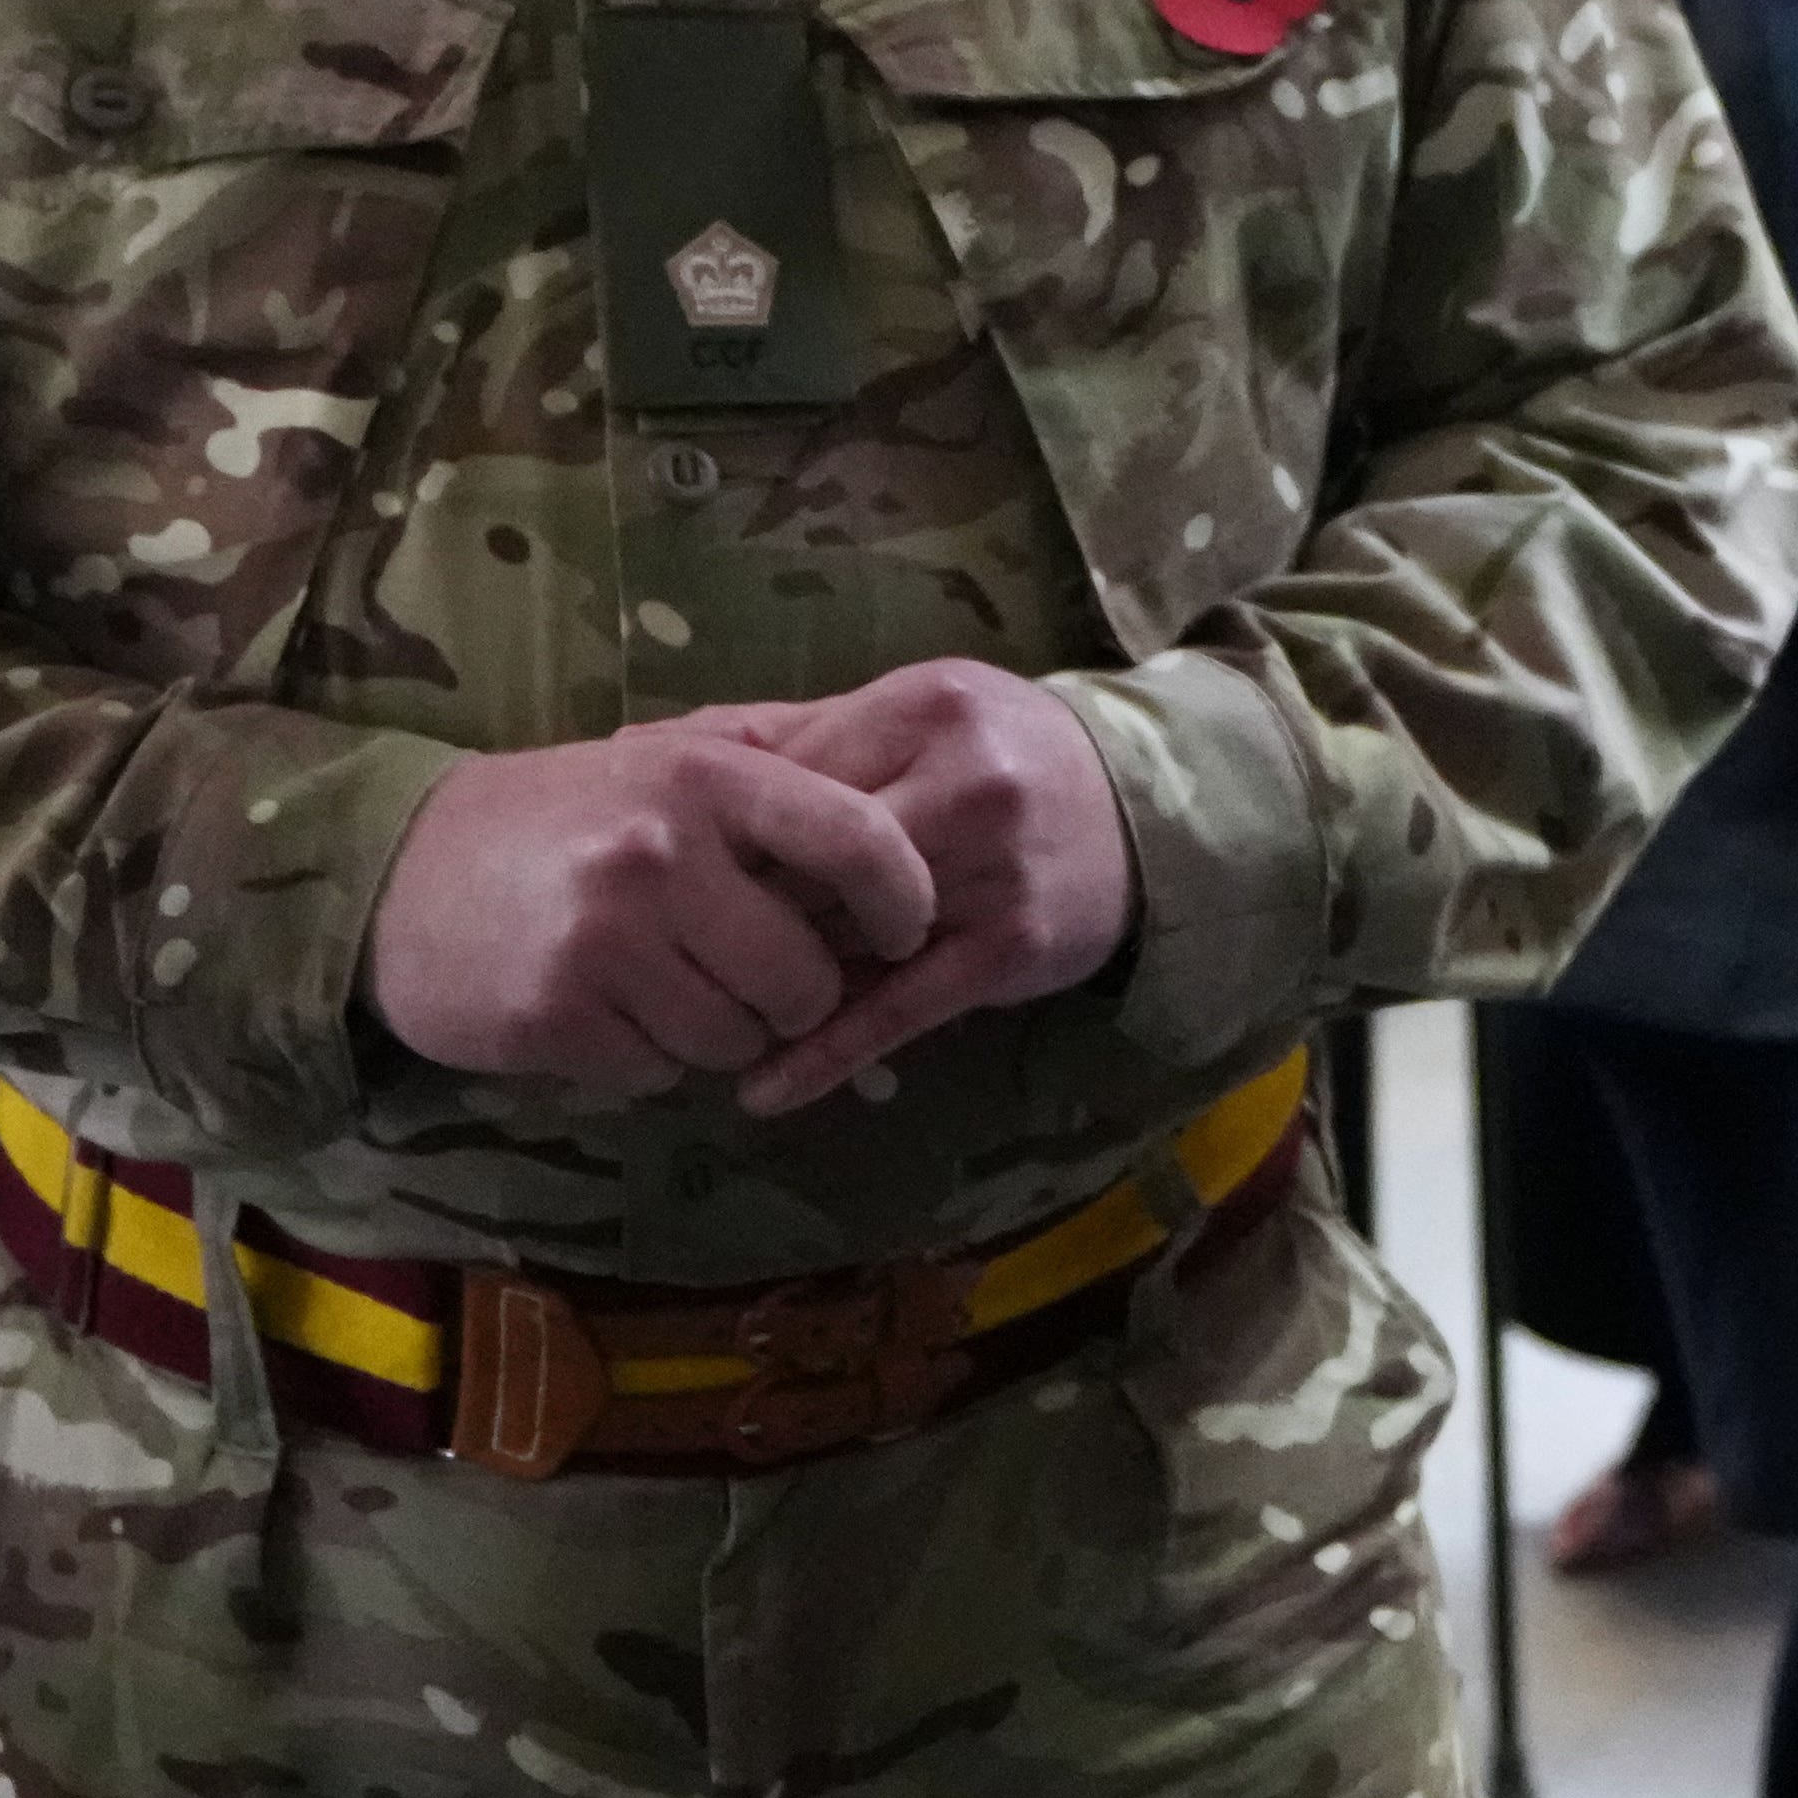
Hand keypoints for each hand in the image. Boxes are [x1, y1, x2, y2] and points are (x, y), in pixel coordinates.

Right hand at [362, 723, 937, 1097]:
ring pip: (737, 1039)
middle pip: (805, 976)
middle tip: (752, 979)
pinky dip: (646, 1059)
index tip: (901, 931)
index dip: (902, 900)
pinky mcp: (554, 1016)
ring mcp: (604, 939)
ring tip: (666, 988)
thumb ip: (770, 766)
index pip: (860, 841)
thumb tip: (899, 796)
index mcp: (704, 777)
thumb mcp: (661, 758)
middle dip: (794, 997)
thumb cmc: (558, 816)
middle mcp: (660, 852)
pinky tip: (606, 1013)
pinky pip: (658, 1074)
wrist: (394, 869)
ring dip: (718, 1034)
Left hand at [677, 660, 1135, 1116]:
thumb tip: (648, 745)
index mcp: (925, 707)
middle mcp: (964, 781)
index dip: (730, 833)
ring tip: (717, 1011)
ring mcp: (993, 867)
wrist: (1149, 809)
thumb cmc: (1007, 757)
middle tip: (693, 945)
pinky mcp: (1012, 946)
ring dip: (780, 978)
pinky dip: (825, 1055)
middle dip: (750, 908)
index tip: (684, 874)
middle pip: (809, 860)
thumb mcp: (916, 717)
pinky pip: (899, 1009)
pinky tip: (764, 1090)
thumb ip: (797, 734)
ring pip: (845, 936)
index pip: (788, 779)